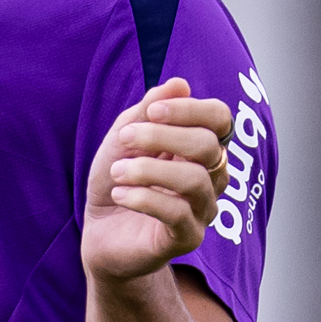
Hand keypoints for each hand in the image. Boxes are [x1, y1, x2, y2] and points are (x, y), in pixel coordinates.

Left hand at [82, 78, 231, 285]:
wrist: (100, 234)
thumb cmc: (117, 181)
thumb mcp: (122, 141)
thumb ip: (147, 112)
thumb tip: (179, 84)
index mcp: (198, 147)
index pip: (220, 118)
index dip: (190, 109)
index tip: (152, 111)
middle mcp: (210, 176)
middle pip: (207, 145)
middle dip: (161, 135)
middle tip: (125, 139)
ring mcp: (203, 208)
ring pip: (193, 180)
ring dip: (147, 170)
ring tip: (116, 172)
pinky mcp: (188, 237)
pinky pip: (178, 213)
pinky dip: (144, 198)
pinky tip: (119, 194)